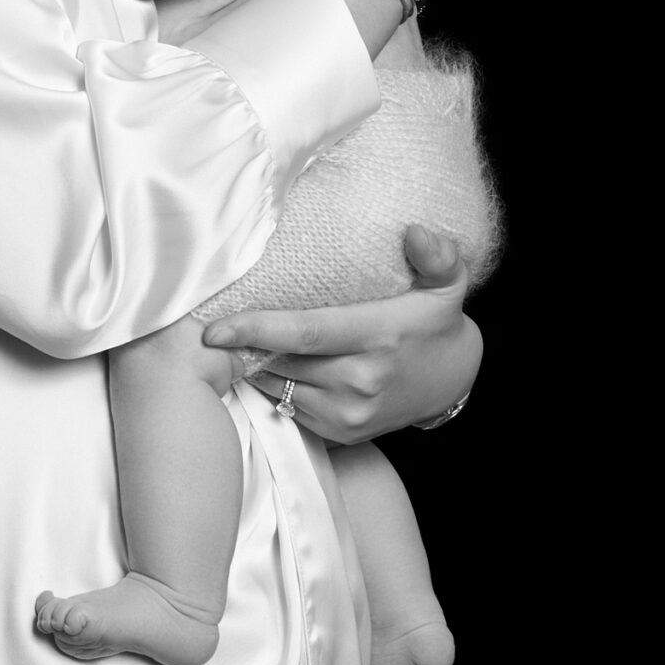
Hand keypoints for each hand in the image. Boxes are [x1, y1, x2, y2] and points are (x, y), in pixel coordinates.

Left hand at [200, 226, 481, 442]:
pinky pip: (289, 407)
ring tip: (236, 342)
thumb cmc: (435, 323)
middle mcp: (361, 380)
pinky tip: (267, 363)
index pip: (305, 333)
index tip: (213, 327)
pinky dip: (272, 386)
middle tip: (215, 324)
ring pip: (279, 386)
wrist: (452, 381)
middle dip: (243, 346)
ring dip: (253, 366)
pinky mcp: (341, 432)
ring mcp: (349, 413)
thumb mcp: (448, 284)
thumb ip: (437, 257)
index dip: (255, 329)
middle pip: (282, 361)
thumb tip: (418, 231)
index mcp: (378, 337)